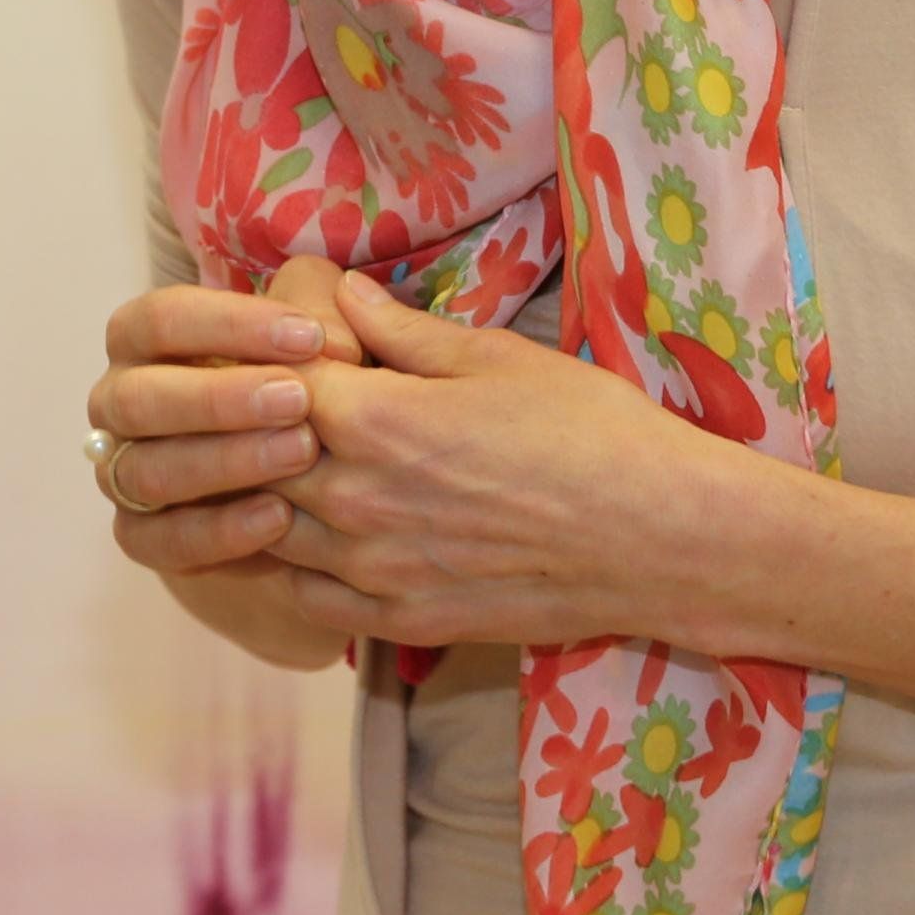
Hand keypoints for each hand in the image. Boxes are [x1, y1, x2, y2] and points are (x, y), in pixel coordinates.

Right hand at [86, 256, 369, 575]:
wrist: (301, 478)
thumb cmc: (302, 383)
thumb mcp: (319, 337)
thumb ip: (325, 317)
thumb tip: (333, 342)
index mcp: (141, 340)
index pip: (161, 320)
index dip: (230, 326)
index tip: (308, 337)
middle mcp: (118, 404)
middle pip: (139, 399)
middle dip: (218, 399)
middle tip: (298, 399)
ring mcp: (120, 474)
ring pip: (146, 473)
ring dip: (223, 463)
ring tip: (300, 453)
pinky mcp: (141, 537)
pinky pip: (157, 542)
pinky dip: (217, 532)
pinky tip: (280, 517)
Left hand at [264, 269, 785, 657]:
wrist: (662, 539)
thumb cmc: (591, 430)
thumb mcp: (496, 358)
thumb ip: (402, 330)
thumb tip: (339, 291)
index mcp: (372, 420)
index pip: (263, 384)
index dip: (261, 360)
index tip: (277, 347)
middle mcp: (354, 500)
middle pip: (251, 460)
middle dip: (253, 428)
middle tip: (272, 405)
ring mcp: (372, 571)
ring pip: (267, 532)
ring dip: (267, 497)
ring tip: (293, 467)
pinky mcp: (399, 622)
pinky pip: (307, 599)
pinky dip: (297, 566)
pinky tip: (322, 536)